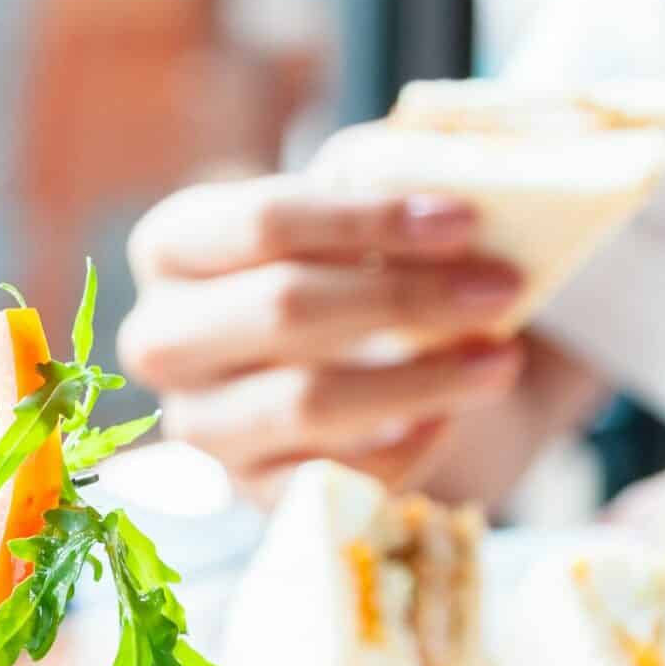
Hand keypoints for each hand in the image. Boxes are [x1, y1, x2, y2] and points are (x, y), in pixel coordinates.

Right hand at [117, 174, 526, 501]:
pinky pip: (331, 478)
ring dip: (421, 378)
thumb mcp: (351, 207)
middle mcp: (163, 337)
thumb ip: (383, 178)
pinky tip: (448, 415)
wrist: (338, 363)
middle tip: (501, 289)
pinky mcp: (246, 491)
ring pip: (308, 401)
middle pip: (283, 309)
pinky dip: (402, 448)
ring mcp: (199, 423)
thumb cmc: (342, 264)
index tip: (465, 221)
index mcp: (172, 245)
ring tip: (501, 358)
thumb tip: (461, 175)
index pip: (265, 222)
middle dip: (404, 298)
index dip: (370, 220)